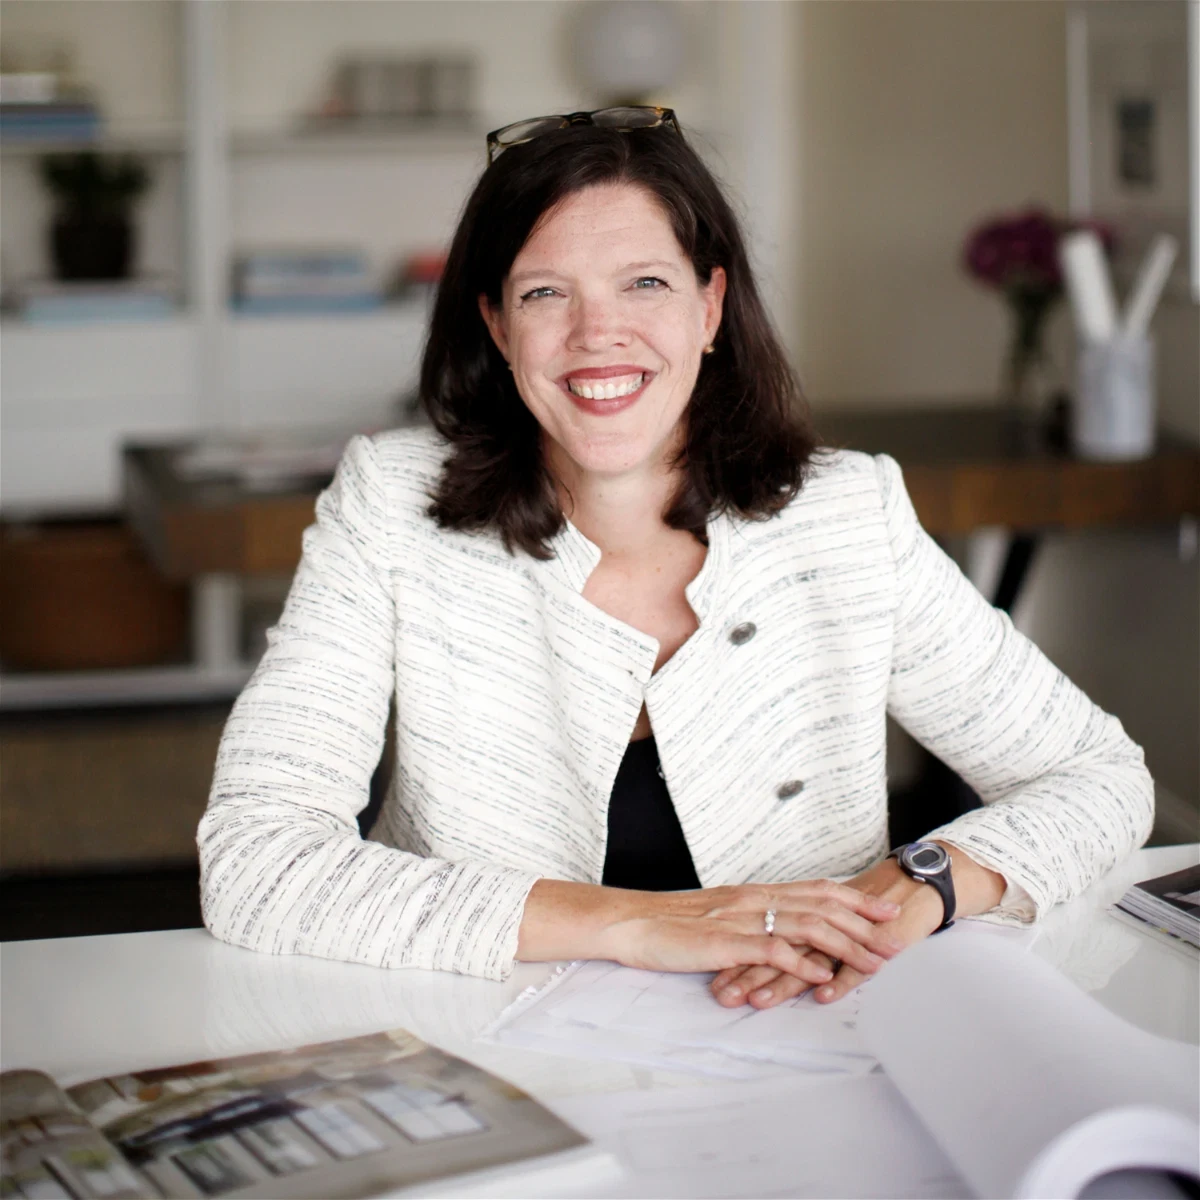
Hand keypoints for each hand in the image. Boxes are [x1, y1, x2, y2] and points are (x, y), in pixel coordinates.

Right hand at [597, 879, 904, 985]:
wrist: (633, 922)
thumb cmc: (671, 924)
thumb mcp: (719, 916)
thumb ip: (750, 920)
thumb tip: (778, 931)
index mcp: (754, 892)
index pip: (816, 889)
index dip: (854, 898)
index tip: (884, 907)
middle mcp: (754, 899)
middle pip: (822, 905)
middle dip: (864, 922)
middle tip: (896, 936)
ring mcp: (742, 919)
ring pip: (806, 926)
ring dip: (846, 946)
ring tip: (875, 963)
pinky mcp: (727, 943)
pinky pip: (772, 950)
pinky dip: (803, 963)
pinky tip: (824, 976)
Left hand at [709, 842, 1006, 1007]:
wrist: (911, 885)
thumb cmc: (863, 909)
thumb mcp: (820, 925)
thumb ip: (793, 941)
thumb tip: (756, 963)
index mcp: (799, 914)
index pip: (759, 938)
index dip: (734, 959)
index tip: (708, 980)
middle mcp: (816, 920)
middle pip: (776, 948)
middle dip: (747, 973)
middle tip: (722, 995)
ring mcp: (844, 930)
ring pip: (809, 955)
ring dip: (782, 980)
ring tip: (758, 1001)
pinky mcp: (874, 939)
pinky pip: (854, 961)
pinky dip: (837, 977)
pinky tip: (820, 995)